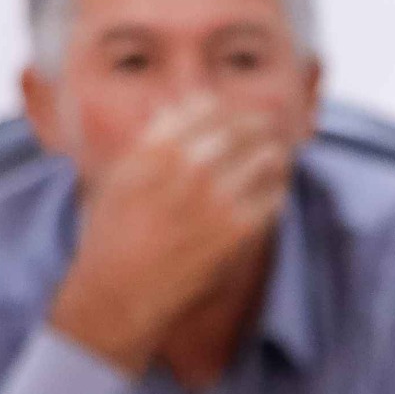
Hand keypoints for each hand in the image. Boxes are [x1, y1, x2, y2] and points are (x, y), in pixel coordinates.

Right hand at [46, 93, 295, 372]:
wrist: (120, 288)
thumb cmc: (115, 231)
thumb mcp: (123, 173)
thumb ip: (155, 137)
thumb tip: (187, 105)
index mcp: (156, 147)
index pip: (207, 108)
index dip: (230, 108)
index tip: (240, 113)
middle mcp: (187, 166)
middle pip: (242, 129)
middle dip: (260, 125)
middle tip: (271, 126)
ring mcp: (216, 198)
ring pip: (265, 159)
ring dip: (275, 154)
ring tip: (279, 155)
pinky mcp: (236, 231)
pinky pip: (273, 200)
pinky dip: (277, 191)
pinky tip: (276, 190)